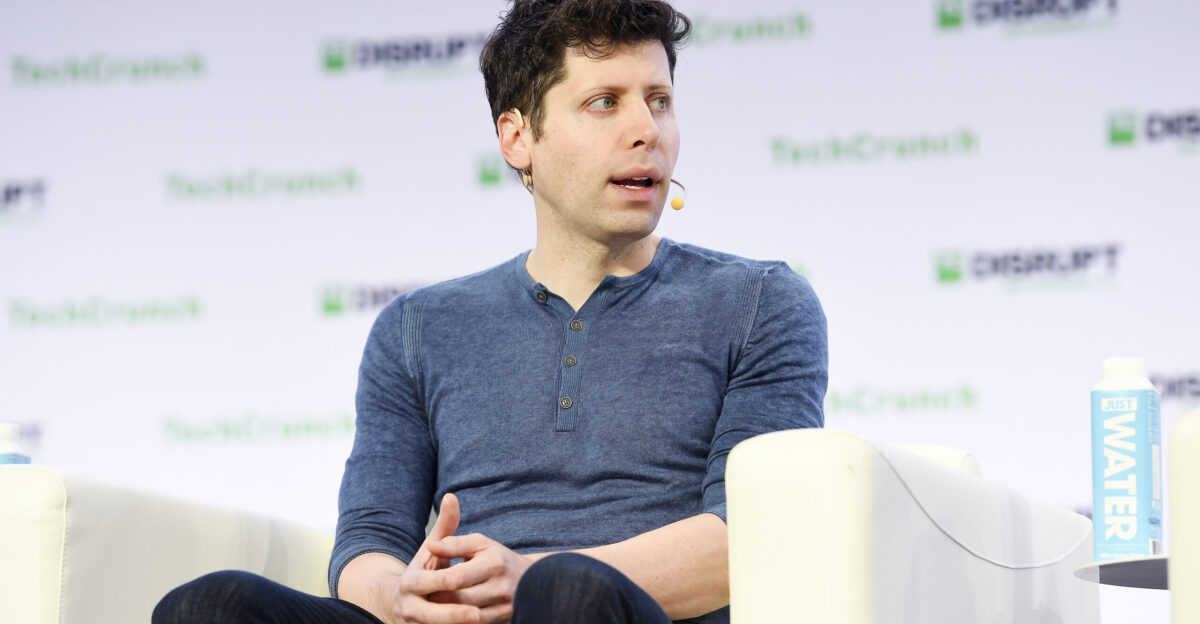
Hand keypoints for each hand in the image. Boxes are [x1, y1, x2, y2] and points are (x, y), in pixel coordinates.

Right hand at [386, 493, 483, 623]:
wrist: (397, 604)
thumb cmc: (422, 572)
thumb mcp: (430, 551)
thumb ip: (444, 528)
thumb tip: (451, 496)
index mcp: (412, 582)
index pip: (433, 582)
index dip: (450, 582)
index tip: (467, 582)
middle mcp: (411, 607)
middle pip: (434, 614)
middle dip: (456, 615)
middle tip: (479, 615)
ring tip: (481, 623)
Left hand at [424, 528, 533, 623]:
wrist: (532, 578)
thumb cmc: (498, 557)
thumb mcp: (479, 544)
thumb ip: (454, 544)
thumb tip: (430, 546)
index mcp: (494, 563)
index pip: (456, 578)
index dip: (436, 582)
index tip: (421, 583)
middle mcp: (502, 587)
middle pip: (460, 602)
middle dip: (438, 602)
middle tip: (424, 599)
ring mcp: (505, 607)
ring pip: (467, 618)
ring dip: (447, 615)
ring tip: (433, 608)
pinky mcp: (505, 620)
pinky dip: (462, 622)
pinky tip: (451, 617)